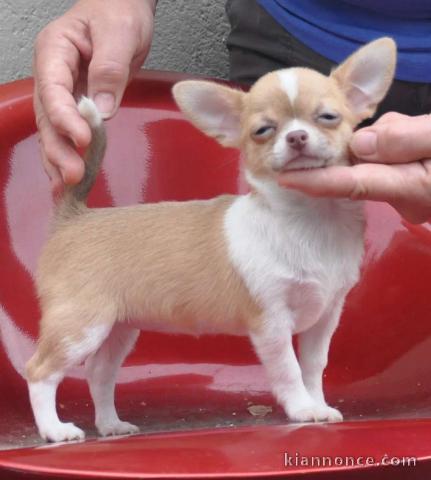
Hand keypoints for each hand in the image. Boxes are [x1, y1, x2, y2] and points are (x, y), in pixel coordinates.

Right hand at [33, 0, 155, 190]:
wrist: (125, 8)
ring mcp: (62, 91)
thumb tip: (100, 110)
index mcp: (55, 50)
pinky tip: (68, 177)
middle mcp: (53, 74)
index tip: (83, 139)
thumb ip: (109, 69)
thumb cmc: (120, 11)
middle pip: (48, 116)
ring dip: (59, 159)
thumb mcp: (119, 33)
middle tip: (73, 176)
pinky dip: (67, 154)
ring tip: (66, 187)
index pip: (53, 89)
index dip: (64, 117)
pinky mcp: (76, 105)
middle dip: (59, 148)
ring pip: (53, 130)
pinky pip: (66, 132)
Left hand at [278, 113, 430, 223]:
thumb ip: (405, 139)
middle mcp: (400, 197)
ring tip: (417, 132)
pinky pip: (387, 159)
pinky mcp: (409, 187)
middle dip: (365, 141)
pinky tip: (416, 136)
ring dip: (386, 138)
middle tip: (401, 128)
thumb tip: (361, 142)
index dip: (313, 180)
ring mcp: (405, 194)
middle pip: (361, 164)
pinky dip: (394, 143)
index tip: (282, 179)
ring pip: (374, 157)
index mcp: (407, 186)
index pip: (347, 183)